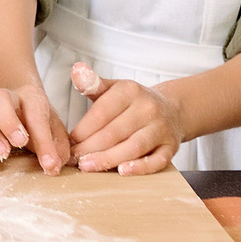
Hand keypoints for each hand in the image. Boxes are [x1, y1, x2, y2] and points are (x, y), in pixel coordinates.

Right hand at [0, 81, 71, 173]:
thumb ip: (58, 147)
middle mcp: (6, 98)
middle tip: (19, 143)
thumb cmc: (38, 121)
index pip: (36, 113)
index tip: (50, 163)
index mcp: (31, 97)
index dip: (44, 140)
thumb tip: (54, 167)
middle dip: (7, 121)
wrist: (19, 106)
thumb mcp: (55, 130)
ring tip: (3, 155)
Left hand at [67, 62, 188, 174]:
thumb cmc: (134, 102)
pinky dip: (140, 168)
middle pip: (114, 132)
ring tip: (87, 166)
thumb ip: (92, 83)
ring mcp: (161, 129)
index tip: (68, 142)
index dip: (82, 129)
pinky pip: (156, 161)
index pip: (101, 112)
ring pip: (133, 147)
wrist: (172, 110)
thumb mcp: (113, 88)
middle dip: (90, 148)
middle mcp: (148, 108)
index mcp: (130, 91)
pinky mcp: (171, 147)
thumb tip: (77, 70)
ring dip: (108, 159)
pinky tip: (122, 172)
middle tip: (72, 159)